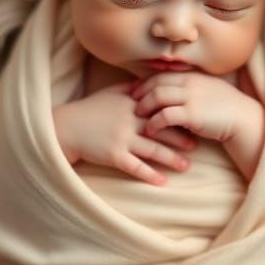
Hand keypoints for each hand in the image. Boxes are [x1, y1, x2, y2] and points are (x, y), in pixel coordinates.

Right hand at [52, 82, 196, 185]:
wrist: (66, 127)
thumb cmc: (90, 109)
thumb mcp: (111, 93)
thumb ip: (133, 88)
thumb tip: (153, 82)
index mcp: (132, 104)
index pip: (161, 108)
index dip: (178, 113)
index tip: (194, 118)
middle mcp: (130, 120)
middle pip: (162, 129)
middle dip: (182, 137)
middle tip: (199, 143)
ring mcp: (122, 138)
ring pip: (153, 150)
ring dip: (172, 158)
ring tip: (186, 166)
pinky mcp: (114, 155)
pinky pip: (136, 167)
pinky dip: (150, 175)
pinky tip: (163, 182)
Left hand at [131, 72, 264, 179]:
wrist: (243, 120)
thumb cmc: (226, 108)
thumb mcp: (208, 89)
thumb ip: (191, 86)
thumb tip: (172, 89)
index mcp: (193, 75)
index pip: (162, 74)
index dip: (145, 82)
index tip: (135, 90)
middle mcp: (190, 83)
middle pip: (156, 83)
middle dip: (140, 93)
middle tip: (131, 103)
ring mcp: (191, 98)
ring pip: (157, 97)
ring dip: (144, 107)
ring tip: (137, 116)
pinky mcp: (192, 115)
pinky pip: (164, 116)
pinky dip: (154, 123)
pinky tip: (150, 130)